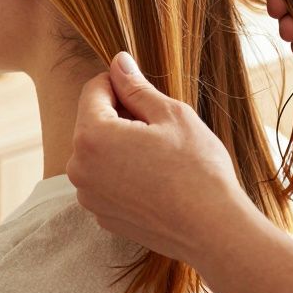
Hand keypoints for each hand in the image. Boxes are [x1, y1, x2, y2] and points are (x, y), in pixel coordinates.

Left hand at [67, 52, 255, 267]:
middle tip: (159, 127)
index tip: (145, 91)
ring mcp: (89, 197)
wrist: (213, 230)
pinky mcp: (102, 216)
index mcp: (92, 136)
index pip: (92, 90)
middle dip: (119, 116)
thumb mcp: (170, 114)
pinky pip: (105, 181)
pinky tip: (155, 179)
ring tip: (160, 155)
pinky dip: (123, 173)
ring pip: (98, 152)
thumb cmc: (197, 168)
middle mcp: (79, 168)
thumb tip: (118, 62)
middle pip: (92, 122)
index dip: (119, 83)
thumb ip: (136, 87)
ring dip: (120, 145)